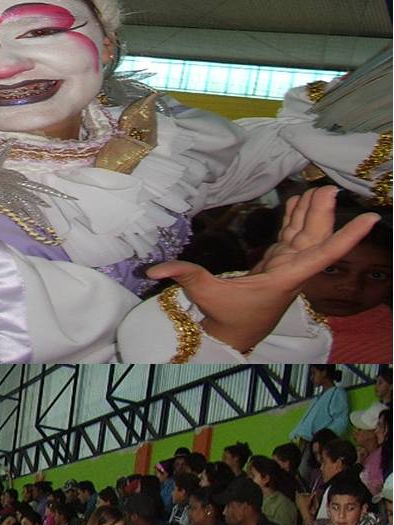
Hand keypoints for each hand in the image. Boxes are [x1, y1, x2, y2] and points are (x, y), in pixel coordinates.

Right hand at [145, 187, 379, 353]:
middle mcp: (292, 270)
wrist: (232, 336)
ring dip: (312, 213)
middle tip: (329, 188)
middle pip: (314, 237)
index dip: (347, 236)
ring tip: (318, 189)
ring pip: (305, 235)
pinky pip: (291, 237)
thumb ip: (185, 276)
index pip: (323, 254)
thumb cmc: (226, 317)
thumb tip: (153, 270)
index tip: (372, 219)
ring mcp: (286, 266)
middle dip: (323, 213)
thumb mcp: (206, 295)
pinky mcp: (277, 265)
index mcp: (285, 277)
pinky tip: (298, 203)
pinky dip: (296, 219)